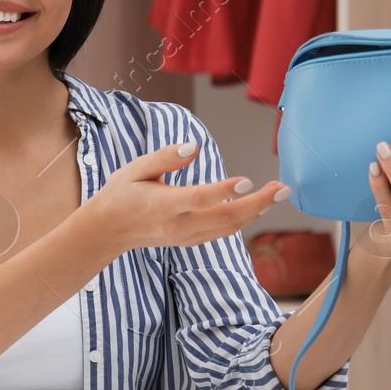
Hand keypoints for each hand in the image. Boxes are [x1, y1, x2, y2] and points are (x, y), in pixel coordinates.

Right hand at [83, 141, 287, 254]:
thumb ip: (165, 158)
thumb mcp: (134, 169)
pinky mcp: (190, 241)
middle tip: (283, 188)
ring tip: (277, 194)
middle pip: (225, 217)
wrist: (107, 230)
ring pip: (228, 227)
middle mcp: (177, 225)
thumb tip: (195, 148)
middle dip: (258, 203)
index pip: (197, 198)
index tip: (246, 181)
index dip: (223, 191)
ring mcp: (185, 236)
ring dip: (256, 211)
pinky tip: (256, 205)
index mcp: (161, 205)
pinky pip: (222, 232)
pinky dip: (242, 219)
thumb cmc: (121, 193)